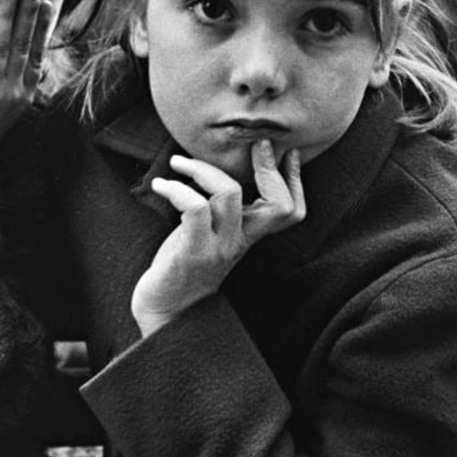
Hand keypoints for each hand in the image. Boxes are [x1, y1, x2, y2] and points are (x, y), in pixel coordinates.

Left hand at [0, 0, 55, 155]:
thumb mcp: (5, 111)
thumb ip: (18, 85)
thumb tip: (35, 65)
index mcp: (24, 92)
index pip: (37, 50)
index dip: (42, 23)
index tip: (46, 0)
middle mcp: (13, 90)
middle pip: (24, 43)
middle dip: (29, 11)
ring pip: (4, 47)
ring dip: (9, 16)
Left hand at [131, 140, 305, 336]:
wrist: (164, 312)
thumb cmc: (183, 267)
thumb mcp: (213, 237)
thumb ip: (224, 212)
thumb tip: (218, 172)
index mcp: (248, 237)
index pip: (290, 210)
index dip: (295, 180)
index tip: (288, 152)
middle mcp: (239, 242)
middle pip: (276, 203)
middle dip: (266, 167)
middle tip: (251, 143)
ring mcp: (218, 247)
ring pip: (229, 194)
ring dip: (203, 169)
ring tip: (178, 162)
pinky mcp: (191, 252)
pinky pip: (194, 208)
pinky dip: (177, 189)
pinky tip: (161, 185)